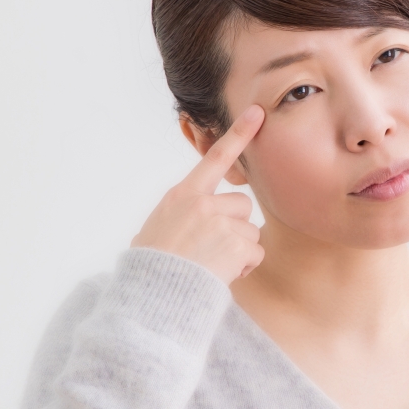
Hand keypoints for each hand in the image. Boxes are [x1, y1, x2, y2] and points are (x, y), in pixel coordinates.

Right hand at [131, 105, 265, 284]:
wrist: (153, 295)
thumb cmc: (151, 267)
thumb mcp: (155, 228)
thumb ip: (179, 214)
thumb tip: (187, 218)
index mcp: (182, 195)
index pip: (214, 158)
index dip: (238, 134)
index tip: (257, 113)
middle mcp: (202, 203)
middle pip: (241, 206)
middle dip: (234, 228)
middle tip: (210, 249)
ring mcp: (219, 222)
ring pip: (250, 232)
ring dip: (239, 250)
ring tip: (211, 264)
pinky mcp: (234, 243)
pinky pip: (254, 253)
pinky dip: (244, 267)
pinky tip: (221, 274)